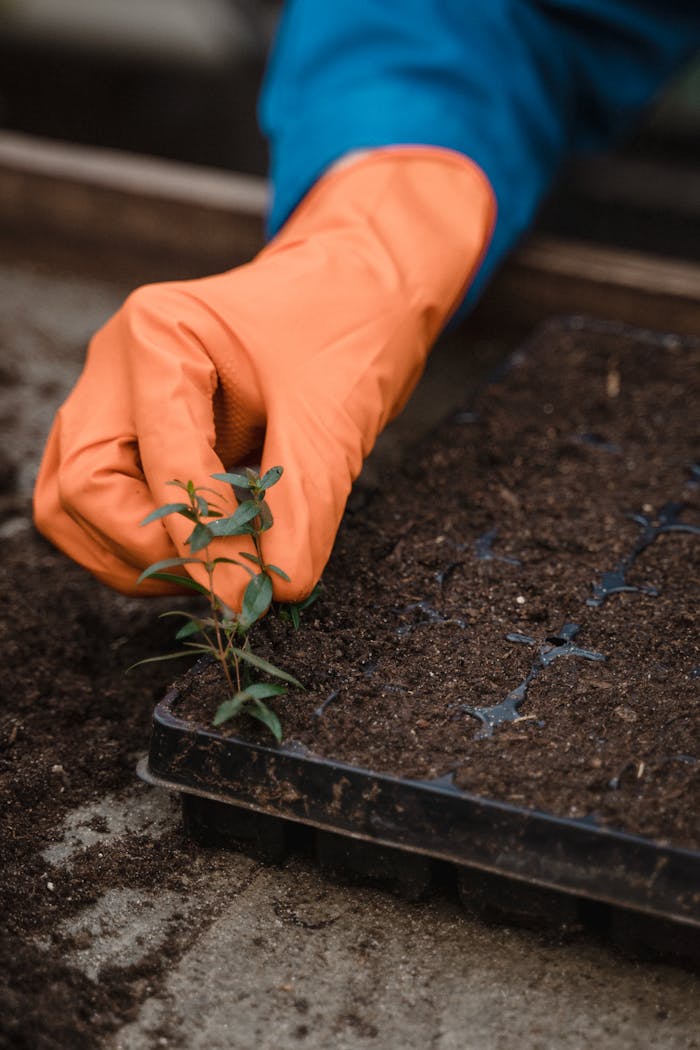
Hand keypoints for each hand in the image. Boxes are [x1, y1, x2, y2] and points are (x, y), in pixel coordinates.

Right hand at [33, 148, 493, 607]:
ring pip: (76, 506)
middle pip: (80, 489)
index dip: (200, 536)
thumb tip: (274, 589)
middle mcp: (116, 366)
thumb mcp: (332, 420)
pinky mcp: (131, 431)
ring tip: (216, 569)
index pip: (155, 462)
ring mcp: (115, 398)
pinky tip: (209, 549)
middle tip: (220, 580)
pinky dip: (150, 541)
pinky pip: (108, 505)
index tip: (244, 589)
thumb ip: (302, 509)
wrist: (357, 293)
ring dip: (138, 555)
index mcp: (157, 337)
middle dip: (147, 548)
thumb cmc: (347, 329)